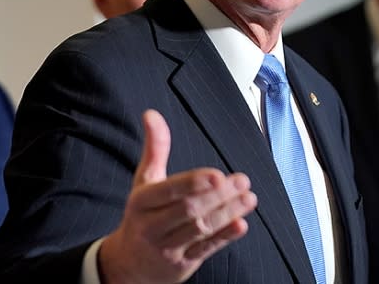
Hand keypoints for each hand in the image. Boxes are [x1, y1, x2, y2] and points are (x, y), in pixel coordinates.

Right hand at [98, 109, 257, 283]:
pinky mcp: (181, 264)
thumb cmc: (142, 214)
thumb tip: (152, 114)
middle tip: (242, 181)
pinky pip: (205, 250)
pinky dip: (224, 237)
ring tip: (248, 198)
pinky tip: (241, 224)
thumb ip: (155, 148)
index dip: (193, 183)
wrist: (130, 263)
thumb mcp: (144, 181)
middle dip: (218, 195)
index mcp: (141, 202)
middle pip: (188, 210)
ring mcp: (166, 247)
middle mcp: (151, 226)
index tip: (217, 174)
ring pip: (200, 229)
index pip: (168, 191)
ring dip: (227, 213)